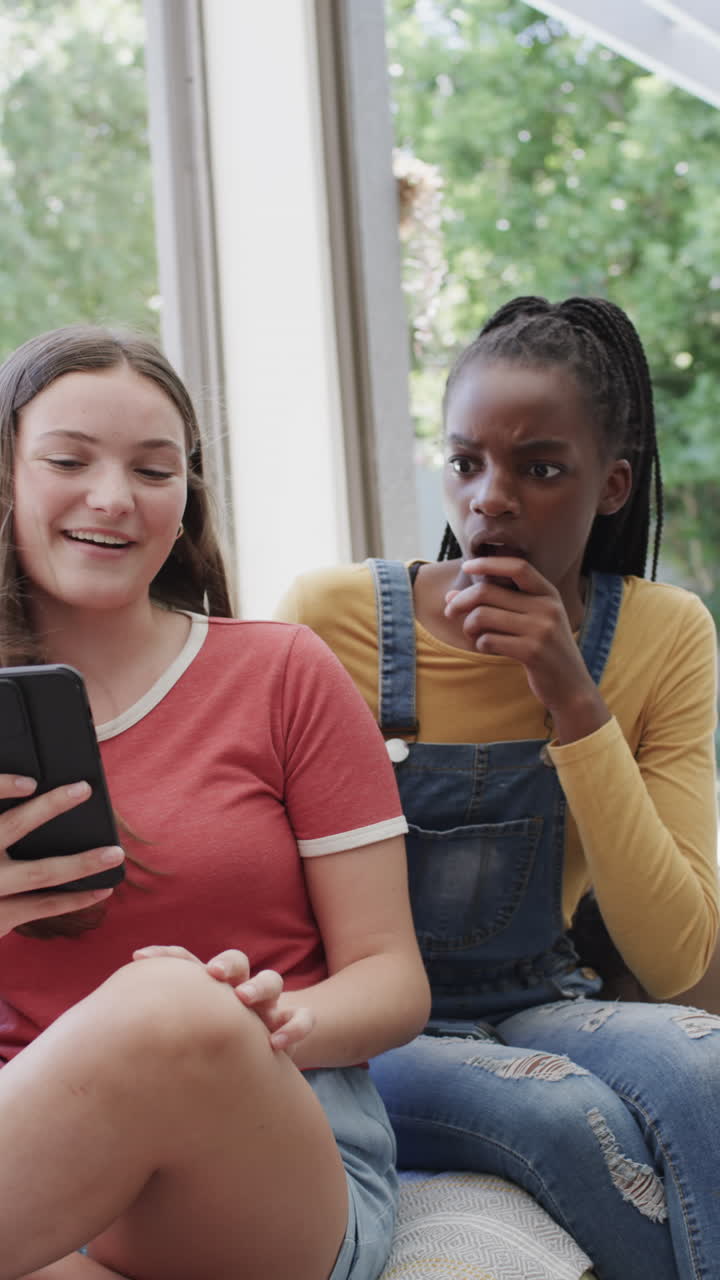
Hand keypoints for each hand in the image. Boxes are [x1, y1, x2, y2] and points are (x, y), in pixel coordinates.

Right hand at [0, 776, 122, 937]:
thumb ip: (4, 825)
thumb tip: (33, 790)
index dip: (3, 786)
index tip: (31, 781)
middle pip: (12, 826)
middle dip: (49, 806)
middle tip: (83, 788)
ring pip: (40, 872)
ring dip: (82, 862)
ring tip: (115, 852)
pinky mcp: (0, 916)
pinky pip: (44, 905)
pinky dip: (76, 898)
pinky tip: (102, 889)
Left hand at [132, 946, 314, 1054]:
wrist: (264, 1057)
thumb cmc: (213, 1049)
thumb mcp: (186, 1037)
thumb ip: (159, 1029)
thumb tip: (103, 1031)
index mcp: (211, 988)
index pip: (189, 961)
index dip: (167, 956)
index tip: (139, 957)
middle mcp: (239, 989)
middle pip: (236, 961)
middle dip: (226, 964)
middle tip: (214, 974)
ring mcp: (268, 1006)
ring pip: (272, 981)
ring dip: (259, 986)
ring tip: (246, 1000)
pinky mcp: (290, 1025)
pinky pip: (302, 1018)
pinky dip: (294, 1027)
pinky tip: (276, 1044)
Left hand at [444, 556, 609, 742]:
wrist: (571, 686)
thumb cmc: (544, 650)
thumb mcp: (533, 620)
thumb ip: (498, 604)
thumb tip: (451, 596)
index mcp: (549, 594)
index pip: (518, 567)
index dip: (489, 563)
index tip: (467, 567)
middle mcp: (547, 608)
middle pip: (488, 592)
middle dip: (461, 601)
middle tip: (450, 612)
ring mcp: (541, 629)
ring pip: (482, 616)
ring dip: (468, 626)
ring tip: (472, 634)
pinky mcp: (532, 652)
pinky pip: (488, 640)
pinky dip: (480, 644)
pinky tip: (487, 648)